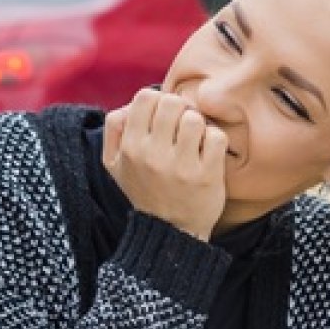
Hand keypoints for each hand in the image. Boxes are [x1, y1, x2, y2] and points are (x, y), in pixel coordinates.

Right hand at [102, 89, 227, 240]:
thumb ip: (113, 130)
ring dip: (198, 126)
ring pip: (194, 118)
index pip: (146, 97)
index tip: (163, 119)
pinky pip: (216, 136)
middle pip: (172, 102)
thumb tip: (128, 105)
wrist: (171, 231)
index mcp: (129, 148)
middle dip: (180, 110)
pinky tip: (207, 153)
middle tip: (181, 128)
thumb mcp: (114, 164)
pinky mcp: (206, 175)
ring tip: (194, 142)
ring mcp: (180, 166)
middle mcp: (151, 155)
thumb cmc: (145, 190)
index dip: (158, 101)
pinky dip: (215, 141)